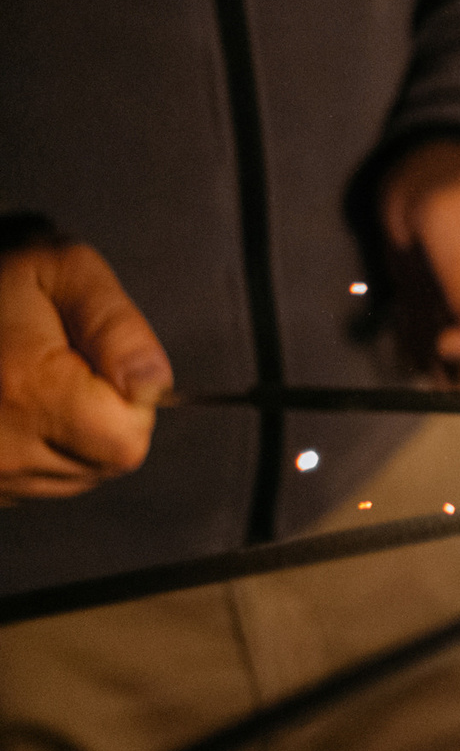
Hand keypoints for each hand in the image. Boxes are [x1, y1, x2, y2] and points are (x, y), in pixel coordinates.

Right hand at [0, 236, 171, 501]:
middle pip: (103, 462)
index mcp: (27, 394)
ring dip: (72, 432)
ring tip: (30, 381)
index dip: (129, 399)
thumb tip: (154, 385)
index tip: (96, 361)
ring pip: (73, 474)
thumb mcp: (63, 270)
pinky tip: (12, 403)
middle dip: (104, 415)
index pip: (127, 441)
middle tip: (61, 366)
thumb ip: (118, 328)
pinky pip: (35, 480)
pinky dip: (38, 445)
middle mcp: (0, 448)